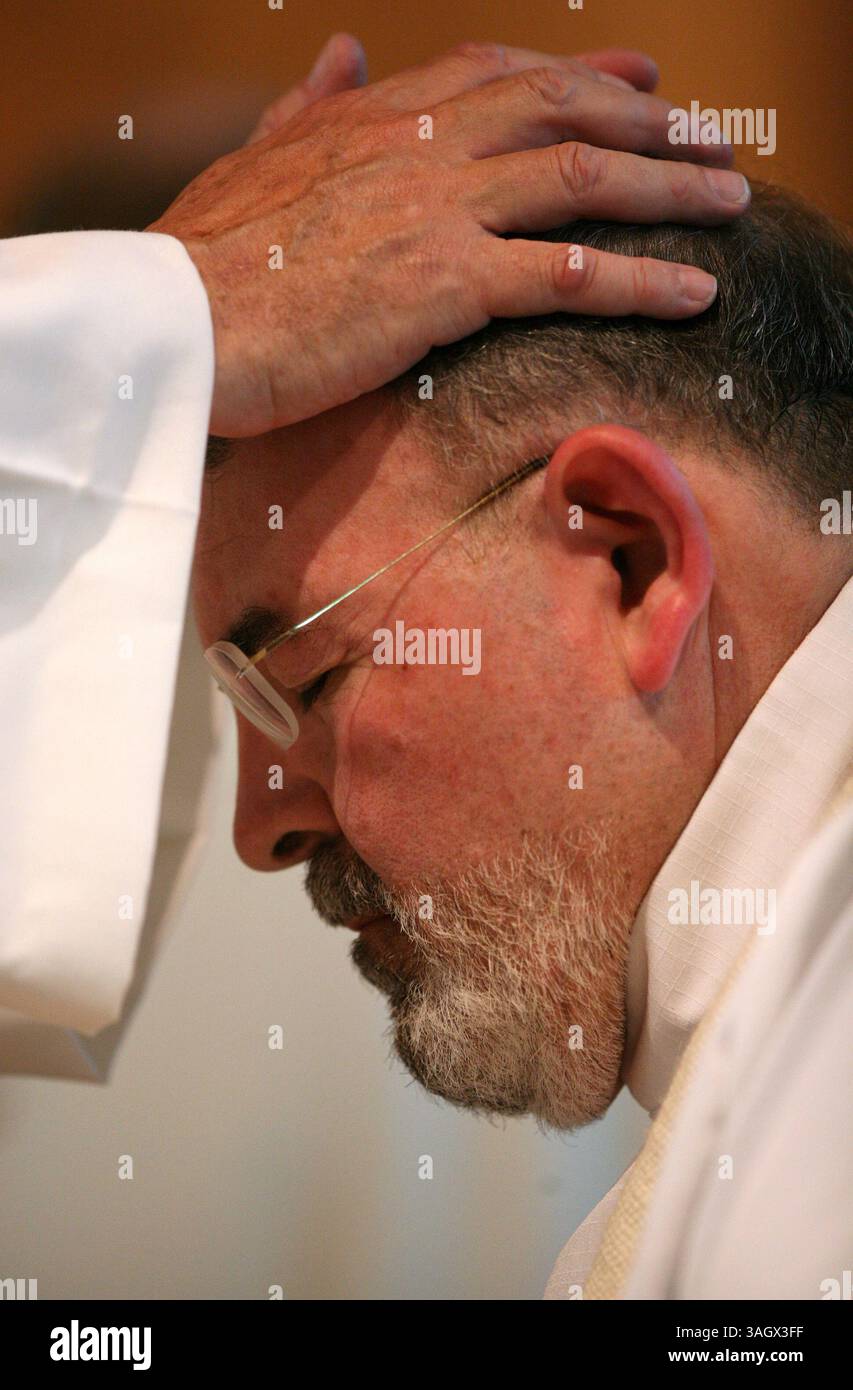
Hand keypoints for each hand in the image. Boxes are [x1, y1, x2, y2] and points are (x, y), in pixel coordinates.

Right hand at [149, 38, 748, 437]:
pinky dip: (641, 279)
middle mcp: (418, 144)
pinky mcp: (444, 281)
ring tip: (734, 203)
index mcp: (372, 115)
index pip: (496, 72)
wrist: (168, 323)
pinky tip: (695, 291)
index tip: (641, 74)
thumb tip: (341, 47)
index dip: (578, 69)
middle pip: (561, 107)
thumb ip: (306, 103)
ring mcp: (437, 207)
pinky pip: (567, 274)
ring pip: (582, 176)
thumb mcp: (252, 159)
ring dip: (671, 187)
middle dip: (649, 118)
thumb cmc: (199, 261)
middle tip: (710, 139)